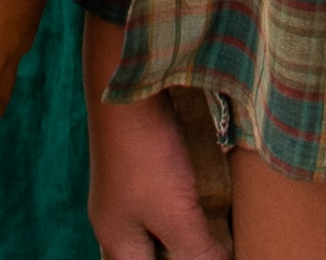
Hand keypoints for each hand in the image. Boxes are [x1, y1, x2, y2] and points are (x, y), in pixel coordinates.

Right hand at [85, 16, 226, 259]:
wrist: (128, 83)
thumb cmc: (146, 153)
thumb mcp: (175, 214)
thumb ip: (196, 252)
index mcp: (116, 240)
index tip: (207, 257)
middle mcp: (115, 216)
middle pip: (143, 255)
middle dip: (173, 256)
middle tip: (208, 250)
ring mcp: (125, 187)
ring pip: (153, 227)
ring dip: (179, 234)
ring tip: (210, 234)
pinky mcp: (139, 159)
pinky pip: (160, 197)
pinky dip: (180, 205)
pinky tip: (202, 196)